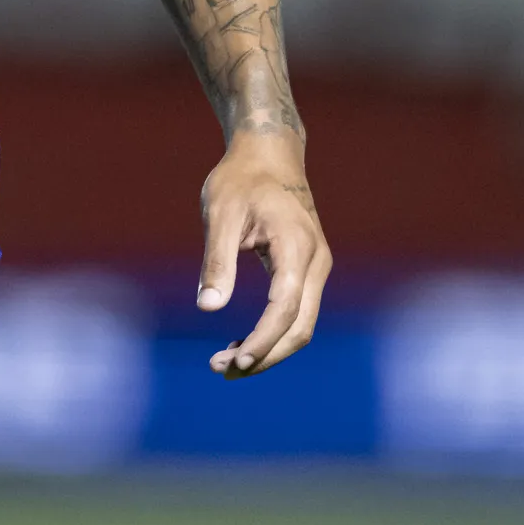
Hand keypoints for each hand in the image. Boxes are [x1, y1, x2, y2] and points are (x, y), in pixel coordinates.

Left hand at [196, 130, 330, 377]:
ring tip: (226, 363)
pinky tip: (241, 341)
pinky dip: (273, 334)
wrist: (269, 154)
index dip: (263, 340)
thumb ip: (217, 261)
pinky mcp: (307, 270)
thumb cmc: (240, 179)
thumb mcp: (221, 214)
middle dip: (264, 355)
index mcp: (296, 246)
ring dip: (268, 349)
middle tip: (222, 370)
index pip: (286, 308)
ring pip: (301, 324)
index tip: (235, 360)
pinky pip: (297, 312)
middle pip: (300, 327)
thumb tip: (208, 308)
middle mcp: (315, 262)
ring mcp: (315, 267)